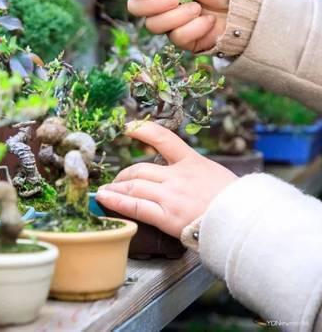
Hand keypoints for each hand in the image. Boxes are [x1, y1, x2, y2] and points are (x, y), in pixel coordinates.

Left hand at [96, 121, 236, 237]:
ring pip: (133, 186)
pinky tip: (105, 199)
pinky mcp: (166, 216)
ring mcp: (170, 195)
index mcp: (193, 162)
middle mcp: (178, 176)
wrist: (245, 222)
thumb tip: (181, 179)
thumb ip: (196, 173)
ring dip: (116, 189)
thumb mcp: (217, 176)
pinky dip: (116, 202)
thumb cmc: (236, 203)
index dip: (144, 130)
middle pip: (140, 169)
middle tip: (116, 182)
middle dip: (124, 176)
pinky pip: (134, 206)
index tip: (129, 127)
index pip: (164, 138)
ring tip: (105, 193)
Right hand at [124, 0, 229, 52]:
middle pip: (135, 8)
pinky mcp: (179, 40)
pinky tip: (208, 21)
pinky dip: (195, 27)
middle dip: (155, 4)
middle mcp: (157, 4)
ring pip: (154, 25)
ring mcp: (166, 23)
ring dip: (179, 16)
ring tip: (198, 8)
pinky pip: (176, 37)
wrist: (241, 8)